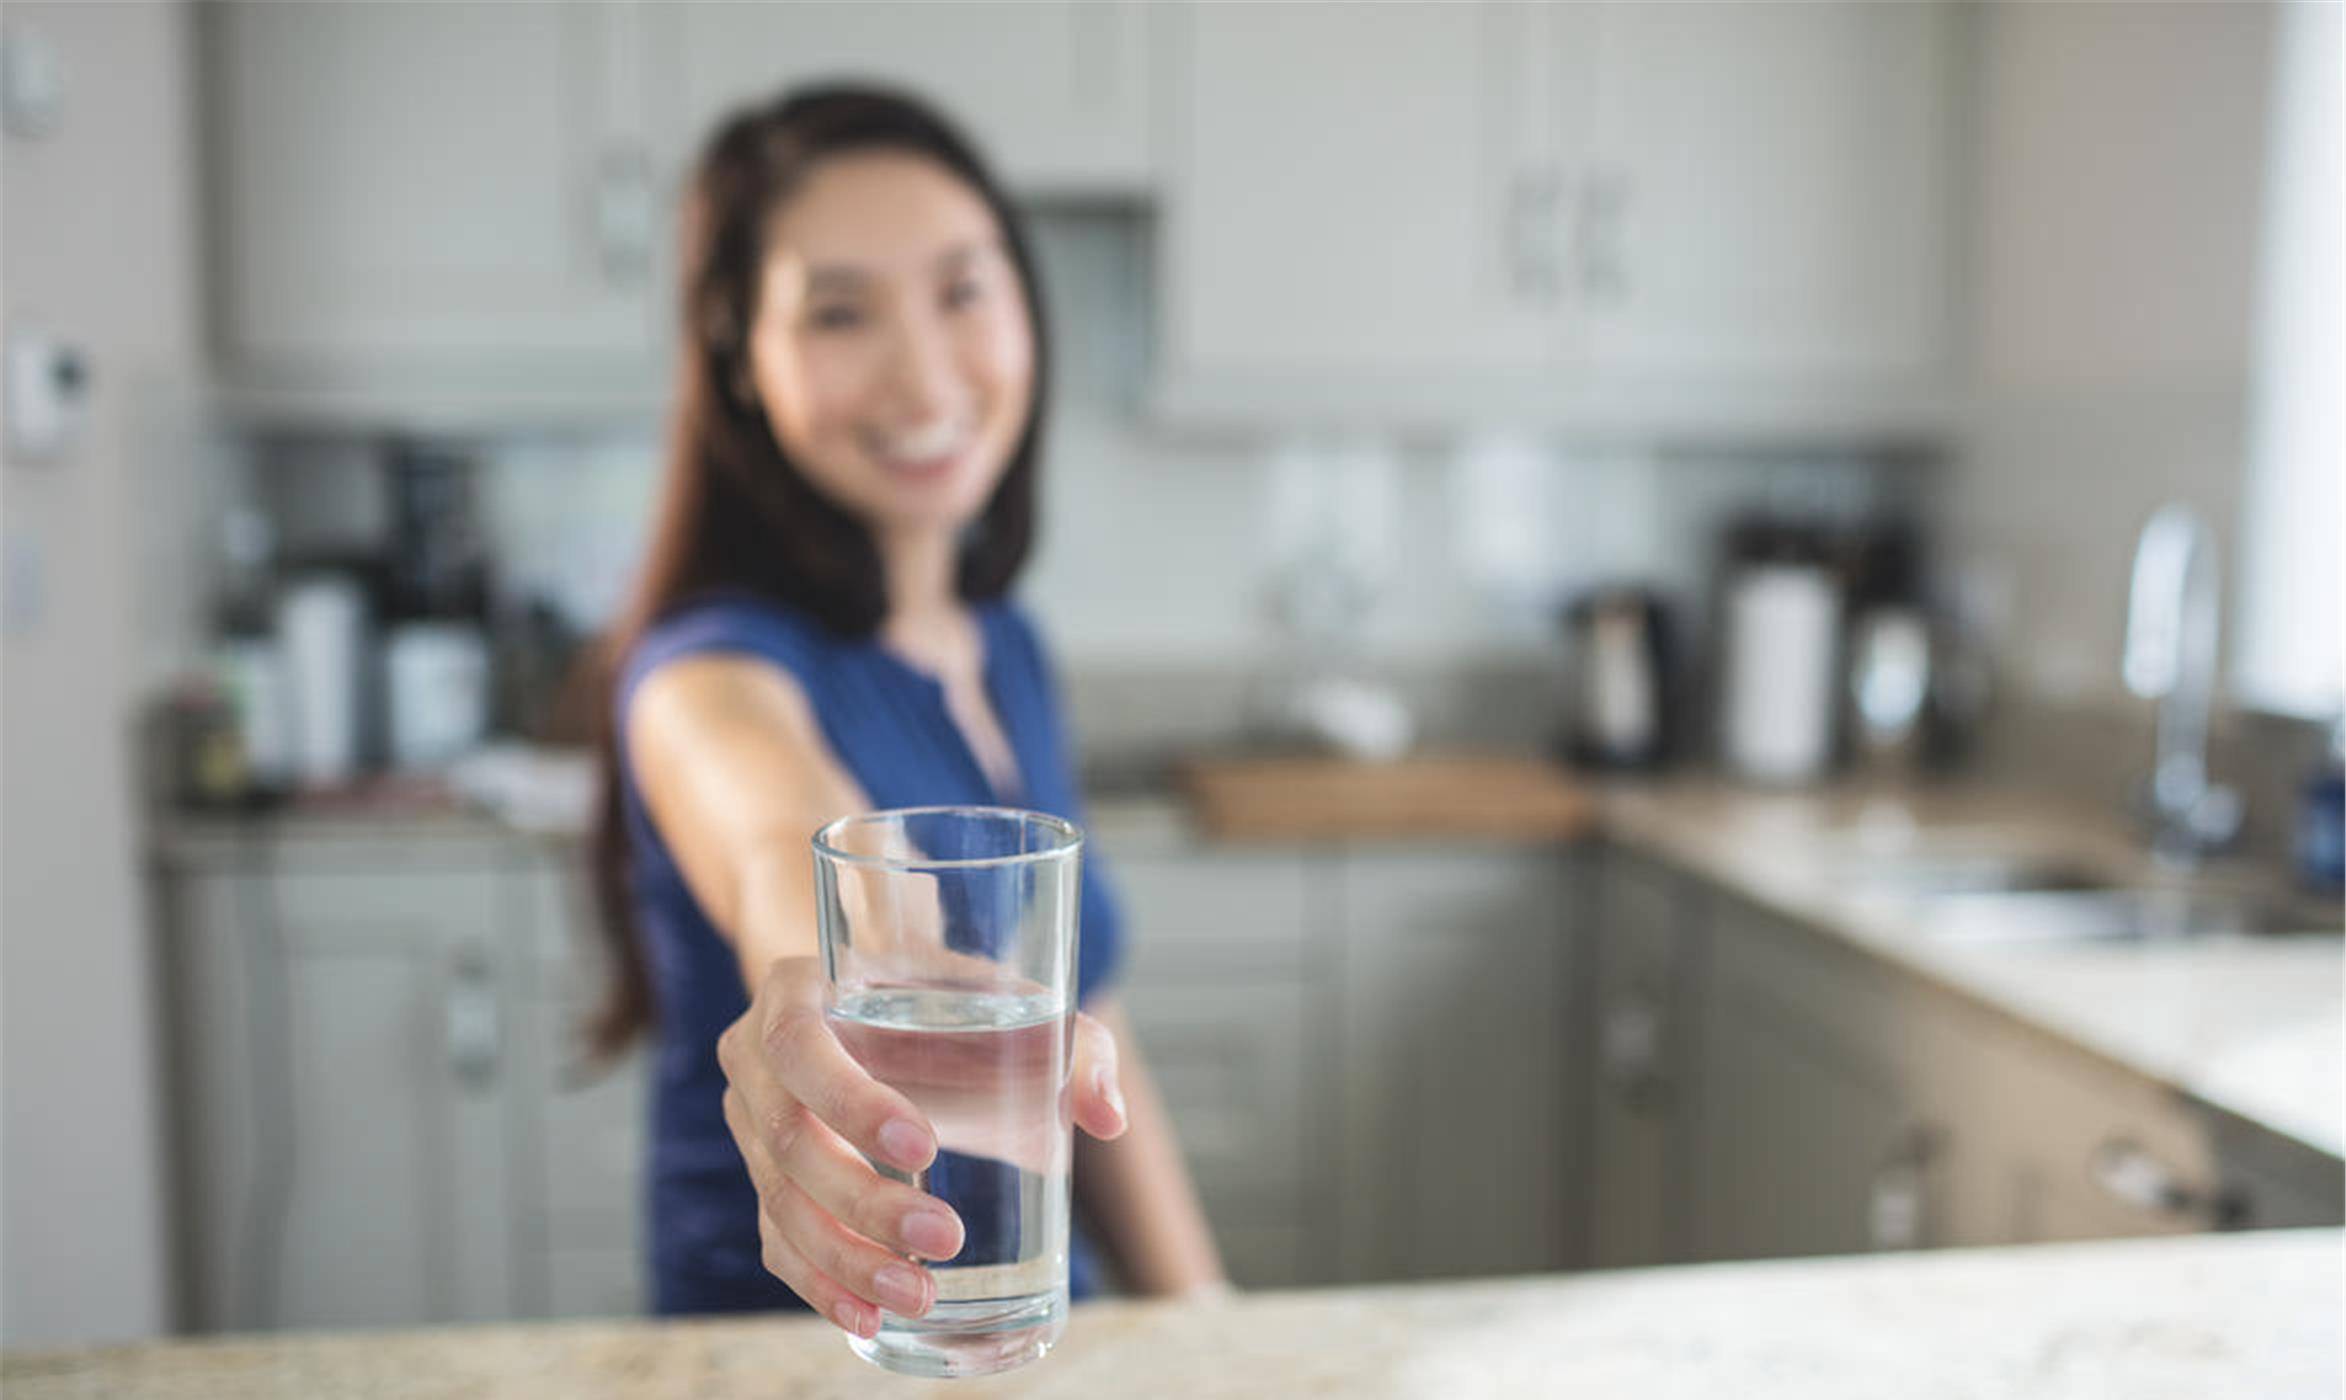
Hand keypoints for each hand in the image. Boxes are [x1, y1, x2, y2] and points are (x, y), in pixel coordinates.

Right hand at [717, 955, 1128, 1337]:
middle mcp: (755, 1057)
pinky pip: (777, 1242)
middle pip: (788, 1140)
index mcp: (798, 990)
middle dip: (863, 1203)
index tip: (925, 1148)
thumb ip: (1075, 1046)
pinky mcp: (767, 1181)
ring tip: (917, 1295)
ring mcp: (751, 1125)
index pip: (798, 1046)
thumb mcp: (1015, 1002)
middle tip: (943, 1238)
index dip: (850, 1103)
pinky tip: (867, 1317)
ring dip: (845, 1259)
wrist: (897, 1012)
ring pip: (780, 1203)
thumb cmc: (955, 1003)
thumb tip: (1106, 1117)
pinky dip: (819, 1284)